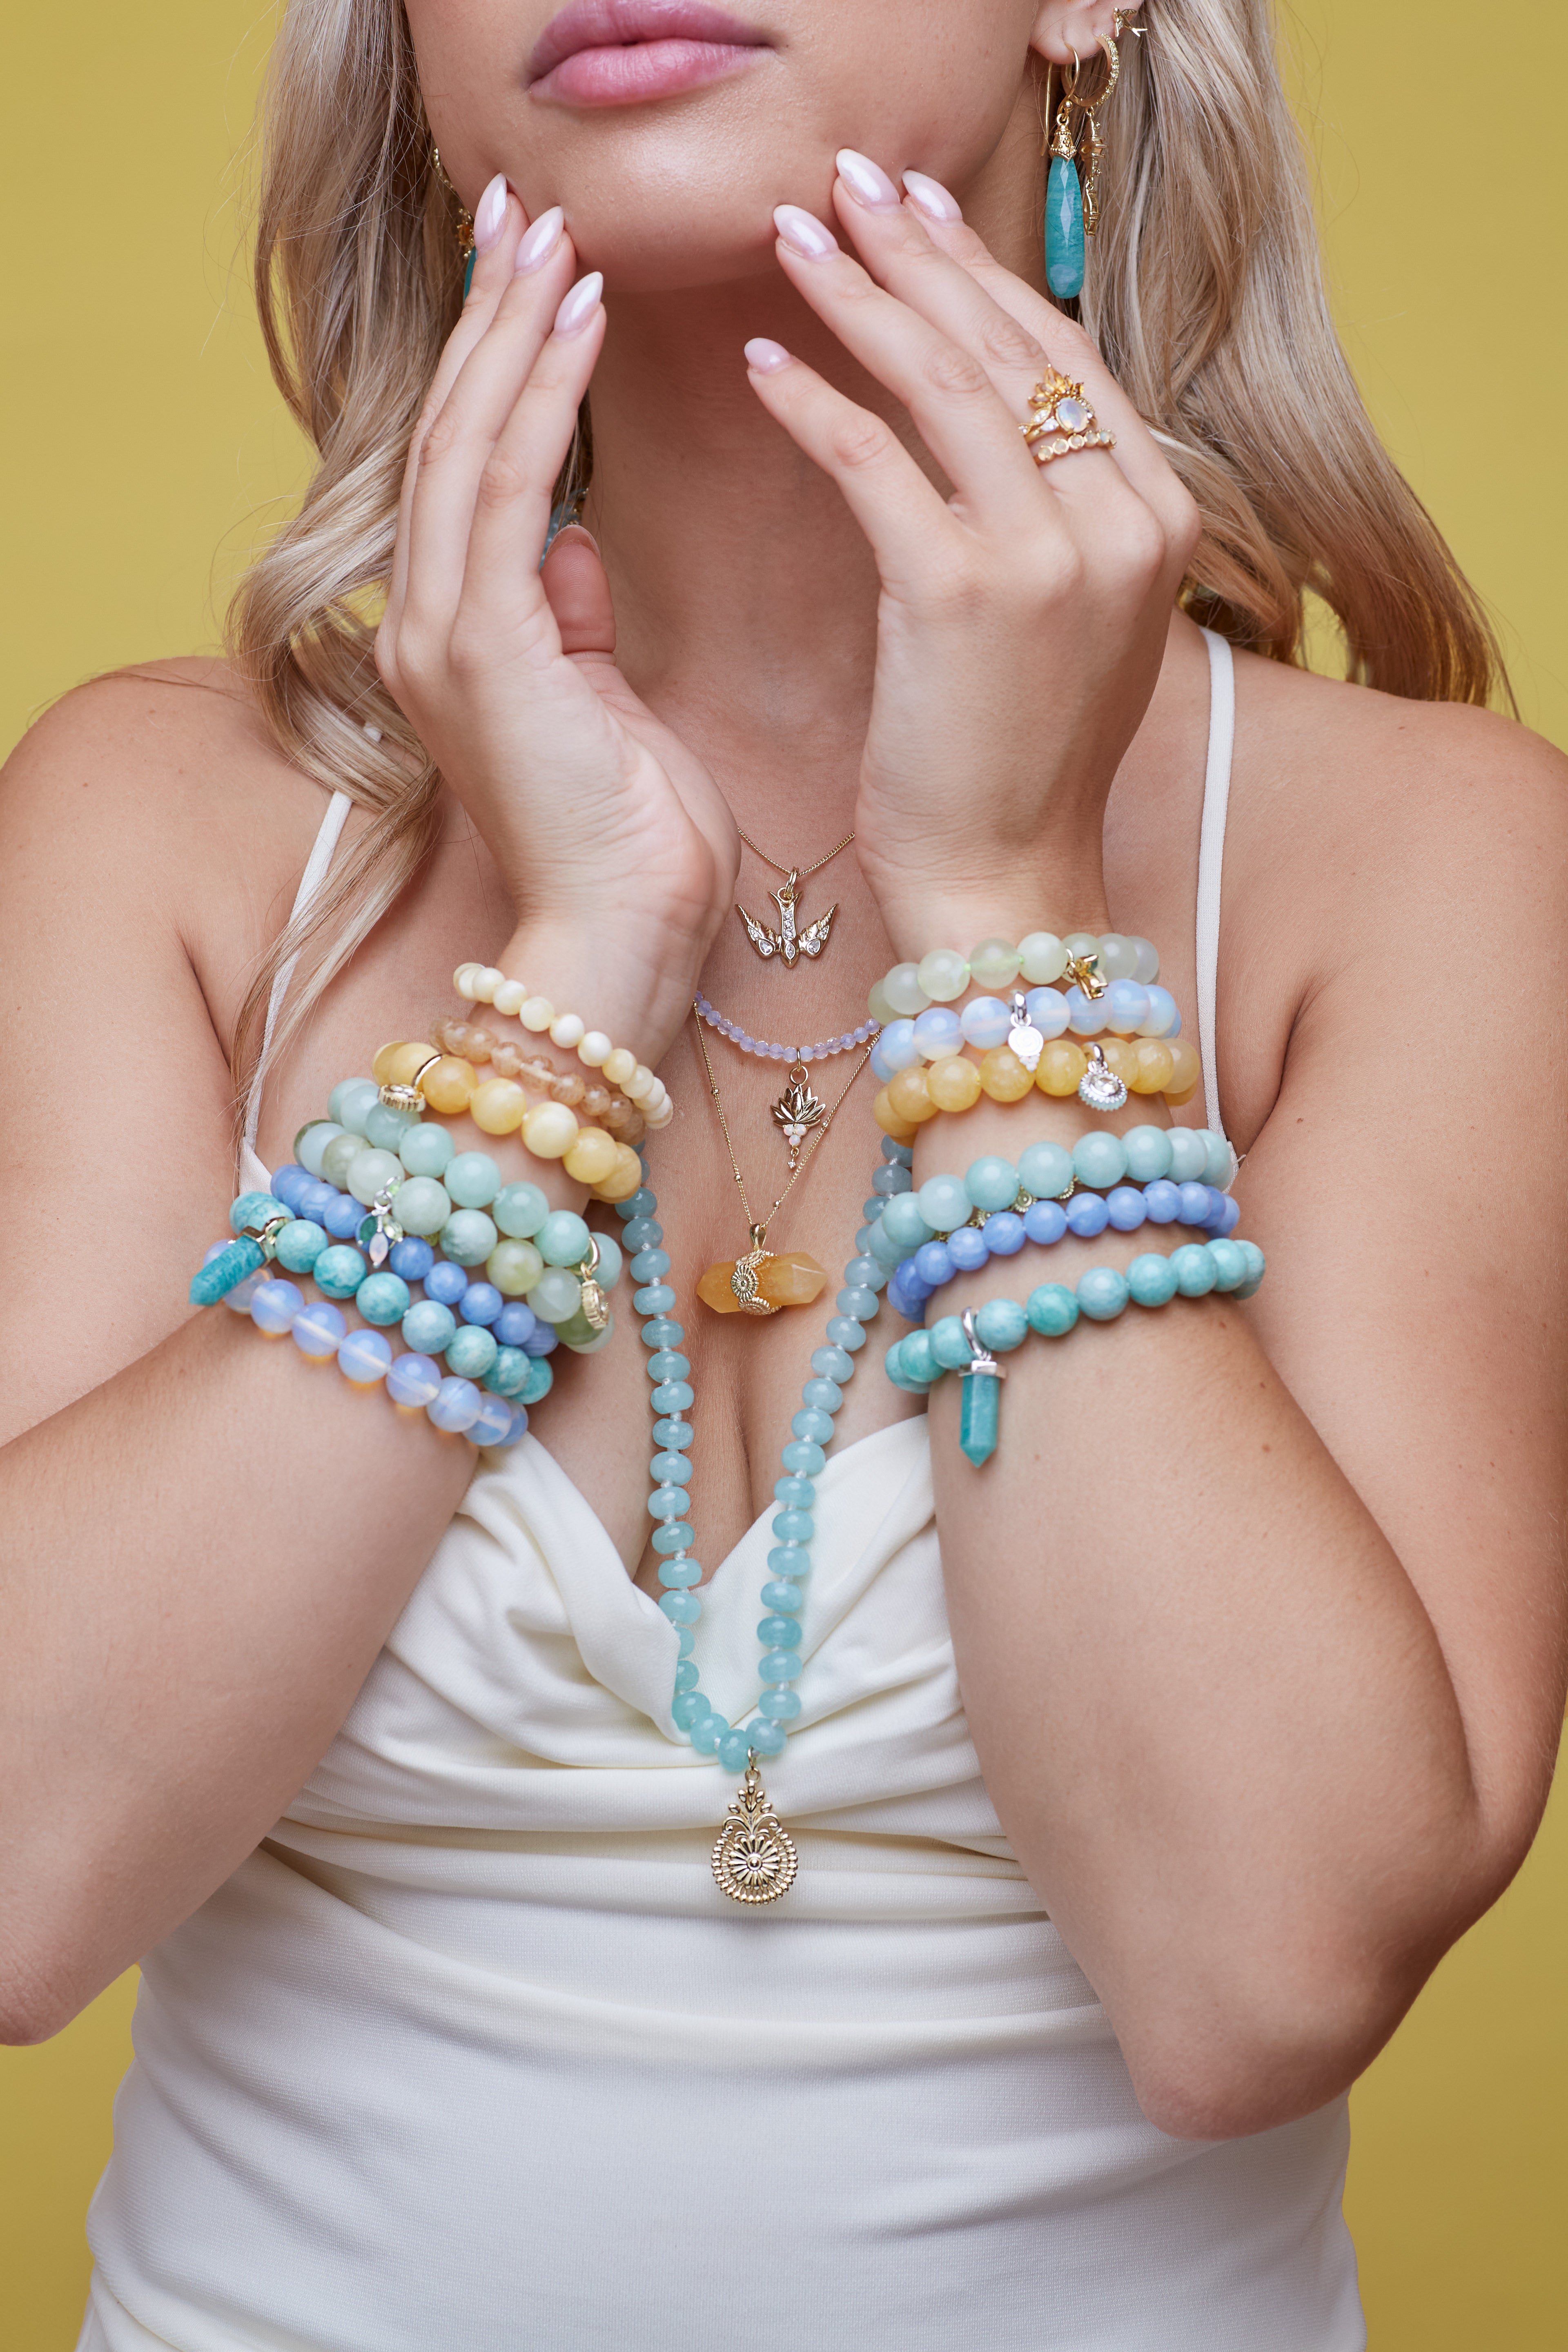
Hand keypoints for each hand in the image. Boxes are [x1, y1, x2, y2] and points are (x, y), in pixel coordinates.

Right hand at [375, 188, 737, 1033]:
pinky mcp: (485, 651)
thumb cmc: (632, 845)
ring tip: (549, 239)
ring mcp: (444, 638)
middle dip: (489, 318)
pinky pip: (505, 493)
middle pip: (451, 436)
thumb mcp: (604, 712)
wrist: (620, 944)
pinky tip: (575, 326)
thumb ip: (569, 625)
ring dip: (509, 334)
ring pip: (464, 446)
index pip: (469, 469)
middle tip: (525, 214)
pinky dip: (537, 402)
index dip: (496, 364)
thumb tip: (567, 548)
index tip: (535, 274)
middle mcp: (431, 628)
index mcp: (461, 641)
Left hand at [745, 158, 1199, 954]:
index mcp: (1158, 518)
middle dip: (918, 253)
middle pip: (1010, 347)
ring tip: (794, 237)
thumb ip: (1058, 518)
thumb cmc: (1019, 763)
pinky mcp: (965, 594)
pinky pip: (877, 465)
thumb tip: (996, 424)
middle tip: (845, 186)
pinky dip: (817, 407)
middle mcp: (1123, 521)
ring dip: (861, 299)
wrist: (1006, 882)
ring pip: (946, 385)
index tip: (915, 214)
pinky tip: (764, 366)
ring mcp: (1052, 555)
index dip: (982, 277)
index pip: (1063, 359)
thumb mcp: (1074, 622)